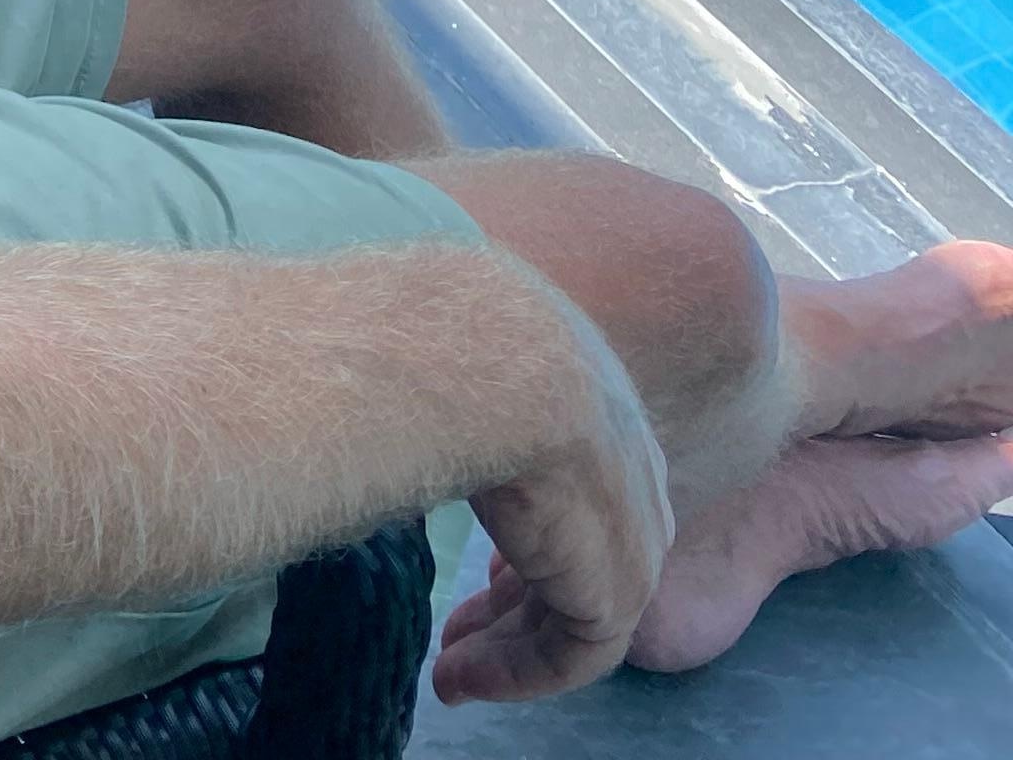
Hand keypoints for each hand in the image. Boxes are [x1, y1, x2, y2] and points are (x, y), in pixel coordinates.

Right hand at [434, 307, 673, 704]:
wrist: (498, 364)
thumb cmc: (451, 336)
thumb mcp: (460, 350)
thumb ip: (451, 375)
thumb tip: (385, 359)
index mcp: (596, 403)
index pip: (573, 494)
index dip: (522, 538)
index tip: (477, 573)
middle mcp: (628, 470)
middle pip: (576, 556)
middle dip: (513, 603)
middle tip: (455, 636)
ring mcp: (632, 533)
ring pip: (572, 611)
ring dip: (507, 649)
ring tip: (447, 678)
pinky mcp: (619, 590)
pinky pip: (570, 654)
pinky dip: (516, 674)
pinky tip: (461, 681)